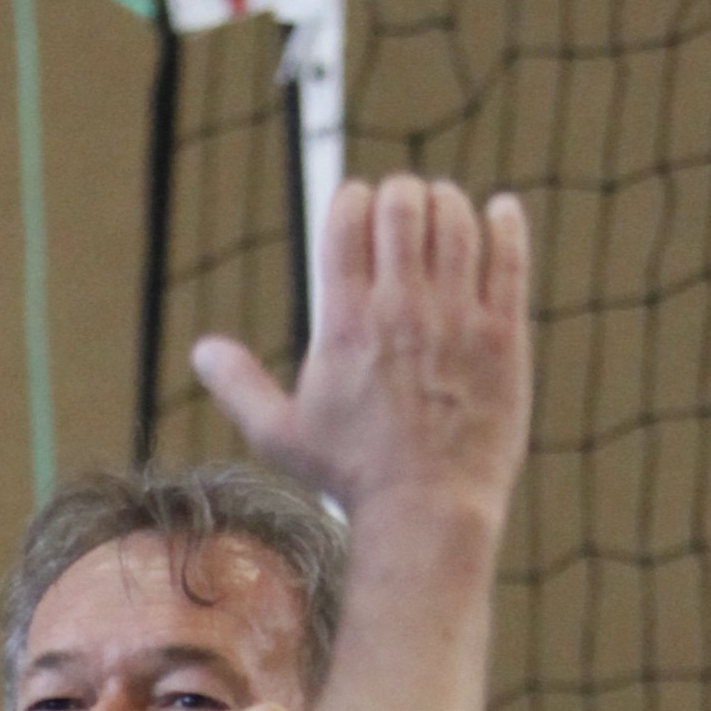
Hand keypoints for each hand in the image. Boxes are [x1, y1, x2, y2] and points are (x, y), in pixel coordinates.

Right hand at [194, 177, 529, 528]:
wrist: (427, 514)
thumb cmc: (352, 479)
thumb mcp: (282, 437)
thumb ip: (240, 387)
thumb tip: (201, 352)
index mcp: (345, 322)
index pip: (348, 214)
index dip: (352, 200)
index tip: (359, 217)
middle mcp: (400, 309)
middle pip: (403, 201)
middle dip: (400, 196)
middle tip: (404, 219)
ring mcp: (456, 318)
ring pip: (456, 217)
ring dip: (448, 205)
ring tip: (444, 221)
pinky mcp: (503, 335)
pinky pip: (509, 253)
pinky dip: (505, 223)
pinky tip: (500, 215)